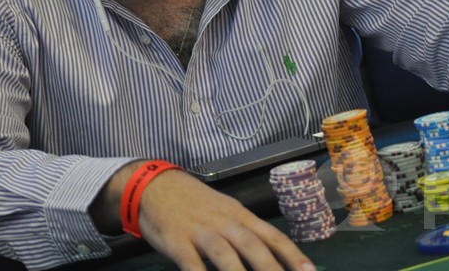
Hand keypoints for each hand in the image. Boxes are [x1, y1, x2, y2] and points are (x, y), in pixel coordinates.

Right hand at [137, 170, 313, 270]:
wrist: (155, 185)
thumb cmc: (195, 203)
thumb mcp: (225, 211)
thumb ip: (245, 232)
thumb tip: (272, 257)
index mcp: (240, 215)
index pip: (272, 236)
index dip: (292, 255)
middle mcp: (224, 222)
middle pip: (253, 246)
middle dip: (271, 269)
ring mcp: (200, 231)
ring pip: (225, 254)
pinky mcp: (176, 240)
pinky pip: (190, 264)